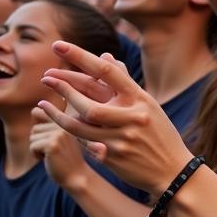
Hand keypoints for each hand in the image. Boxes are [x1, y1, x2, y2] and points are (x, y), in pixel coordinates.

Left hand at [35, 42, 191, 194]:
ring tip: (42, 105)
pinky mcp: (112, 157)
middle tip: (46, 77)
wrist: (173, 171)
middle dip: (63, 88)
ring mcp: (121, 139)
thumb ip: (125, 83)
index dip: (80, 56)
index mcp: (141, 99)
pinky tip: (63, 127)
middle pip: (87, 102)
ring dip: (57, 115)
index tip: (59, 45)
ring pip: (79, 126)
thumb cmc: (160, 134)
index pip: (106, 72)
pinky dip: (73, 134)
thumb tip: (106, 57)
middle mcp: (132, 118)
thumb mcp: (149, 106)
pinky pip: (83, 143)